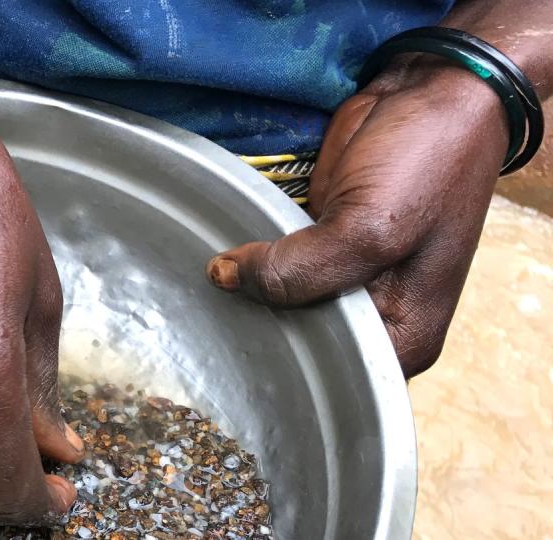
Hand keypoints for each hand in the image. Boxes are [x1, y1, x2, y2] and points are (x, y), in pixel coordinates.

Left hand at [207, 63, 508, 376]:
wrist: (431, 88)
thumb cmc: (425, 163)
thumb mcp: (371, 228)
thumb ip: (301, 271)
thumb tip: (225, 279)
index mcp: (402, 333)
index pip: (331, 371)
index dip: (283, 358)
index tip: (232, 341)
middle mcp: (372, 314)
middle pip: (301, 338)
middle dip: (259, 323)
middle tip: (207, 313)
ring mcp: (342, 275)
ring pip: (282, 301)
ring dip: (249, 290)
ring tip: (203, 288)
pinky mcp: (318, 238)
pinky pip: (276, 263)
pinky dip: (250, 258)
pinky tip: (218, 258)